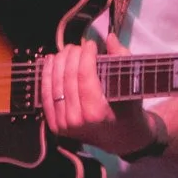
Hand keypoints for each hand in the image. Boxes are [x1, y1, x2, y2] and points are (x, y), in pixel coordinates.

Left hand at [41, 29, 158, 156]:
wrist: (122, 139)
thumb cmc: (129, 111)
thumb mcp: (132, 87)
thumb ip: (122, 60)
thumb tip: (110, 38)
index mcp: (96, 113)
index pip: (85, 76)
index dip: (85, 56)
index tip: (90, 44)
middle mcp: (76, 120)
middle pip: (68, 78)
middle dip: (71, 57)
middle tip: (77, 46)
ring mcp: (63, 124)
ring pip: (54, 85)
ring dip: (57, 63)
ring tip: (65, 51)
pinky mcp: (55, 125)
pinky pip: (46, 96)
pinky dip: (46, 76)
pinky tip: (51, 61)